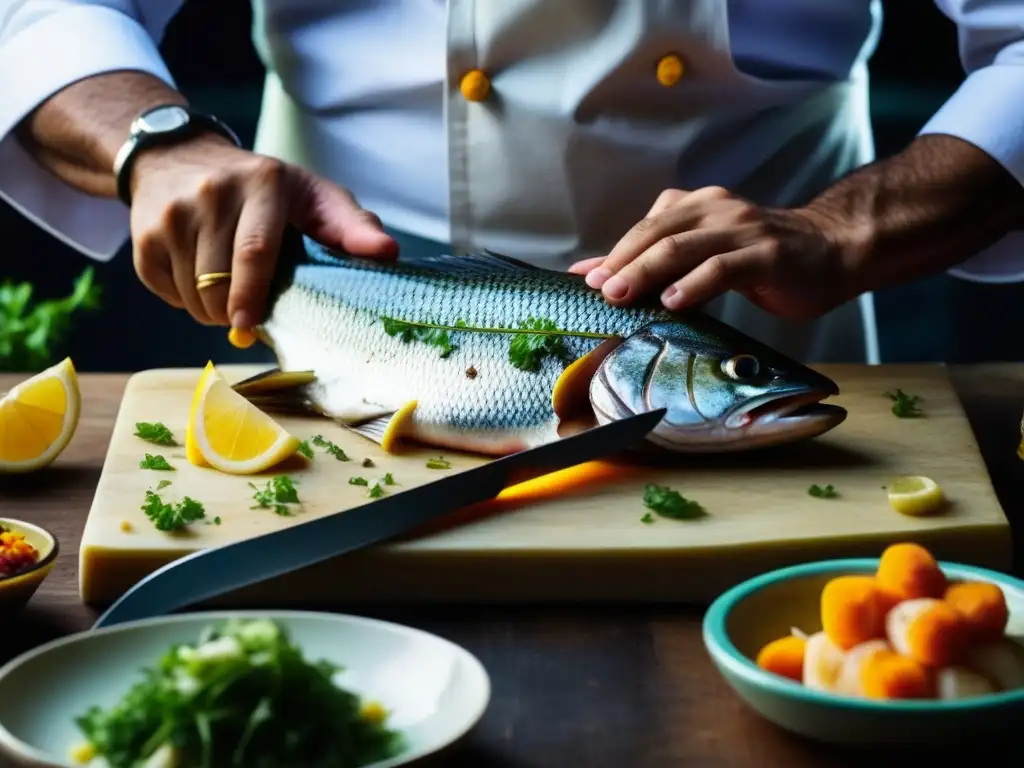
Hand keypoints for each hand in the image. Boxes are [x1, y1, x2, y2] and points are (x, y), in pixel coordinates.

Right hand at [128, 133, 397, 327]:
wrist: (177, 155)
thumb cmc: (264, 189)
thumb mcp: (313, 196)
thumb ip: (351, 226)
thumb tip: (388, 254)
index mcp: (262, 183)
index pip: (254, 251)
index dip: (252, 296)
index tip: (250, 327)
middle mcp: (210, 193)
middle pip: (218, 281)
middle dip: (234, 313)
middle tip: (248, 316)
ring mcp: (170, 214)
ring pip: (192, 293)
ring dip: (211, 310)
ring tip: (228, 293)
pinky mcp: (141, 235)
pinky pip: (165, 291)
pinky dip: (185, 300)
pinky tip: (198, 276)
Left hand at [568, 186, 853, 320]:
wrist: (832, 252)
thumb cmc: (761, 258)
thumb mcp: (706, 253)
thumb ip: (659, 262)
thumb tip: (596, 274)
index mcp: (698, 206)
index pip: (646, 228)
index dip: (613, 253)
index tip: (583, 280)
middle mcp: (716, 210)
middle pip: (657, 234)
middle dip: (621, 263)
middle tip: (596, 289)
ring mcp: (742, 229)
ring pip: (683, 247)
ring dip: (646, 272)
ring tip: (620, 296)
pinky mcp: (766, 254)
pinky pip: (722, 268)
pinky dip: (693, 285)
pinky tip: (671, 302)